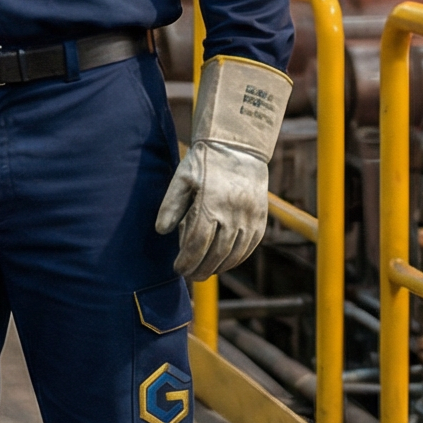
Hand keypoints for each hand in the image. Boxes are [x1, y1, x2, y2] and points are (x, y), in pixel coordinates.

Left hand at [156, 140, 268, 281]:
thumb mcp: (182, 177)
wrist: (239, 146)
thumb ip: (171, 205)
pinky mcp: (260, 217)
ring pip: (234, 254)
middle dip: (200, 270)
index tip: (178, 268)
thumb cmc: (205, 161)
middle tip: (190, 276)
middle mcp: (233, 213)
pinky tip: (225, 262)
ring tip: (205, 272)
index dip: (186, 261)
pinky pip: (249, 246)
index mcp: (211, 204)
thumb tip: (162, 231)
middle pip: (215, 254)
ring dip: (218, 268)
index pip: (196, 245)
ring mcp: (249, 216)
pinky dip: (237, 259)